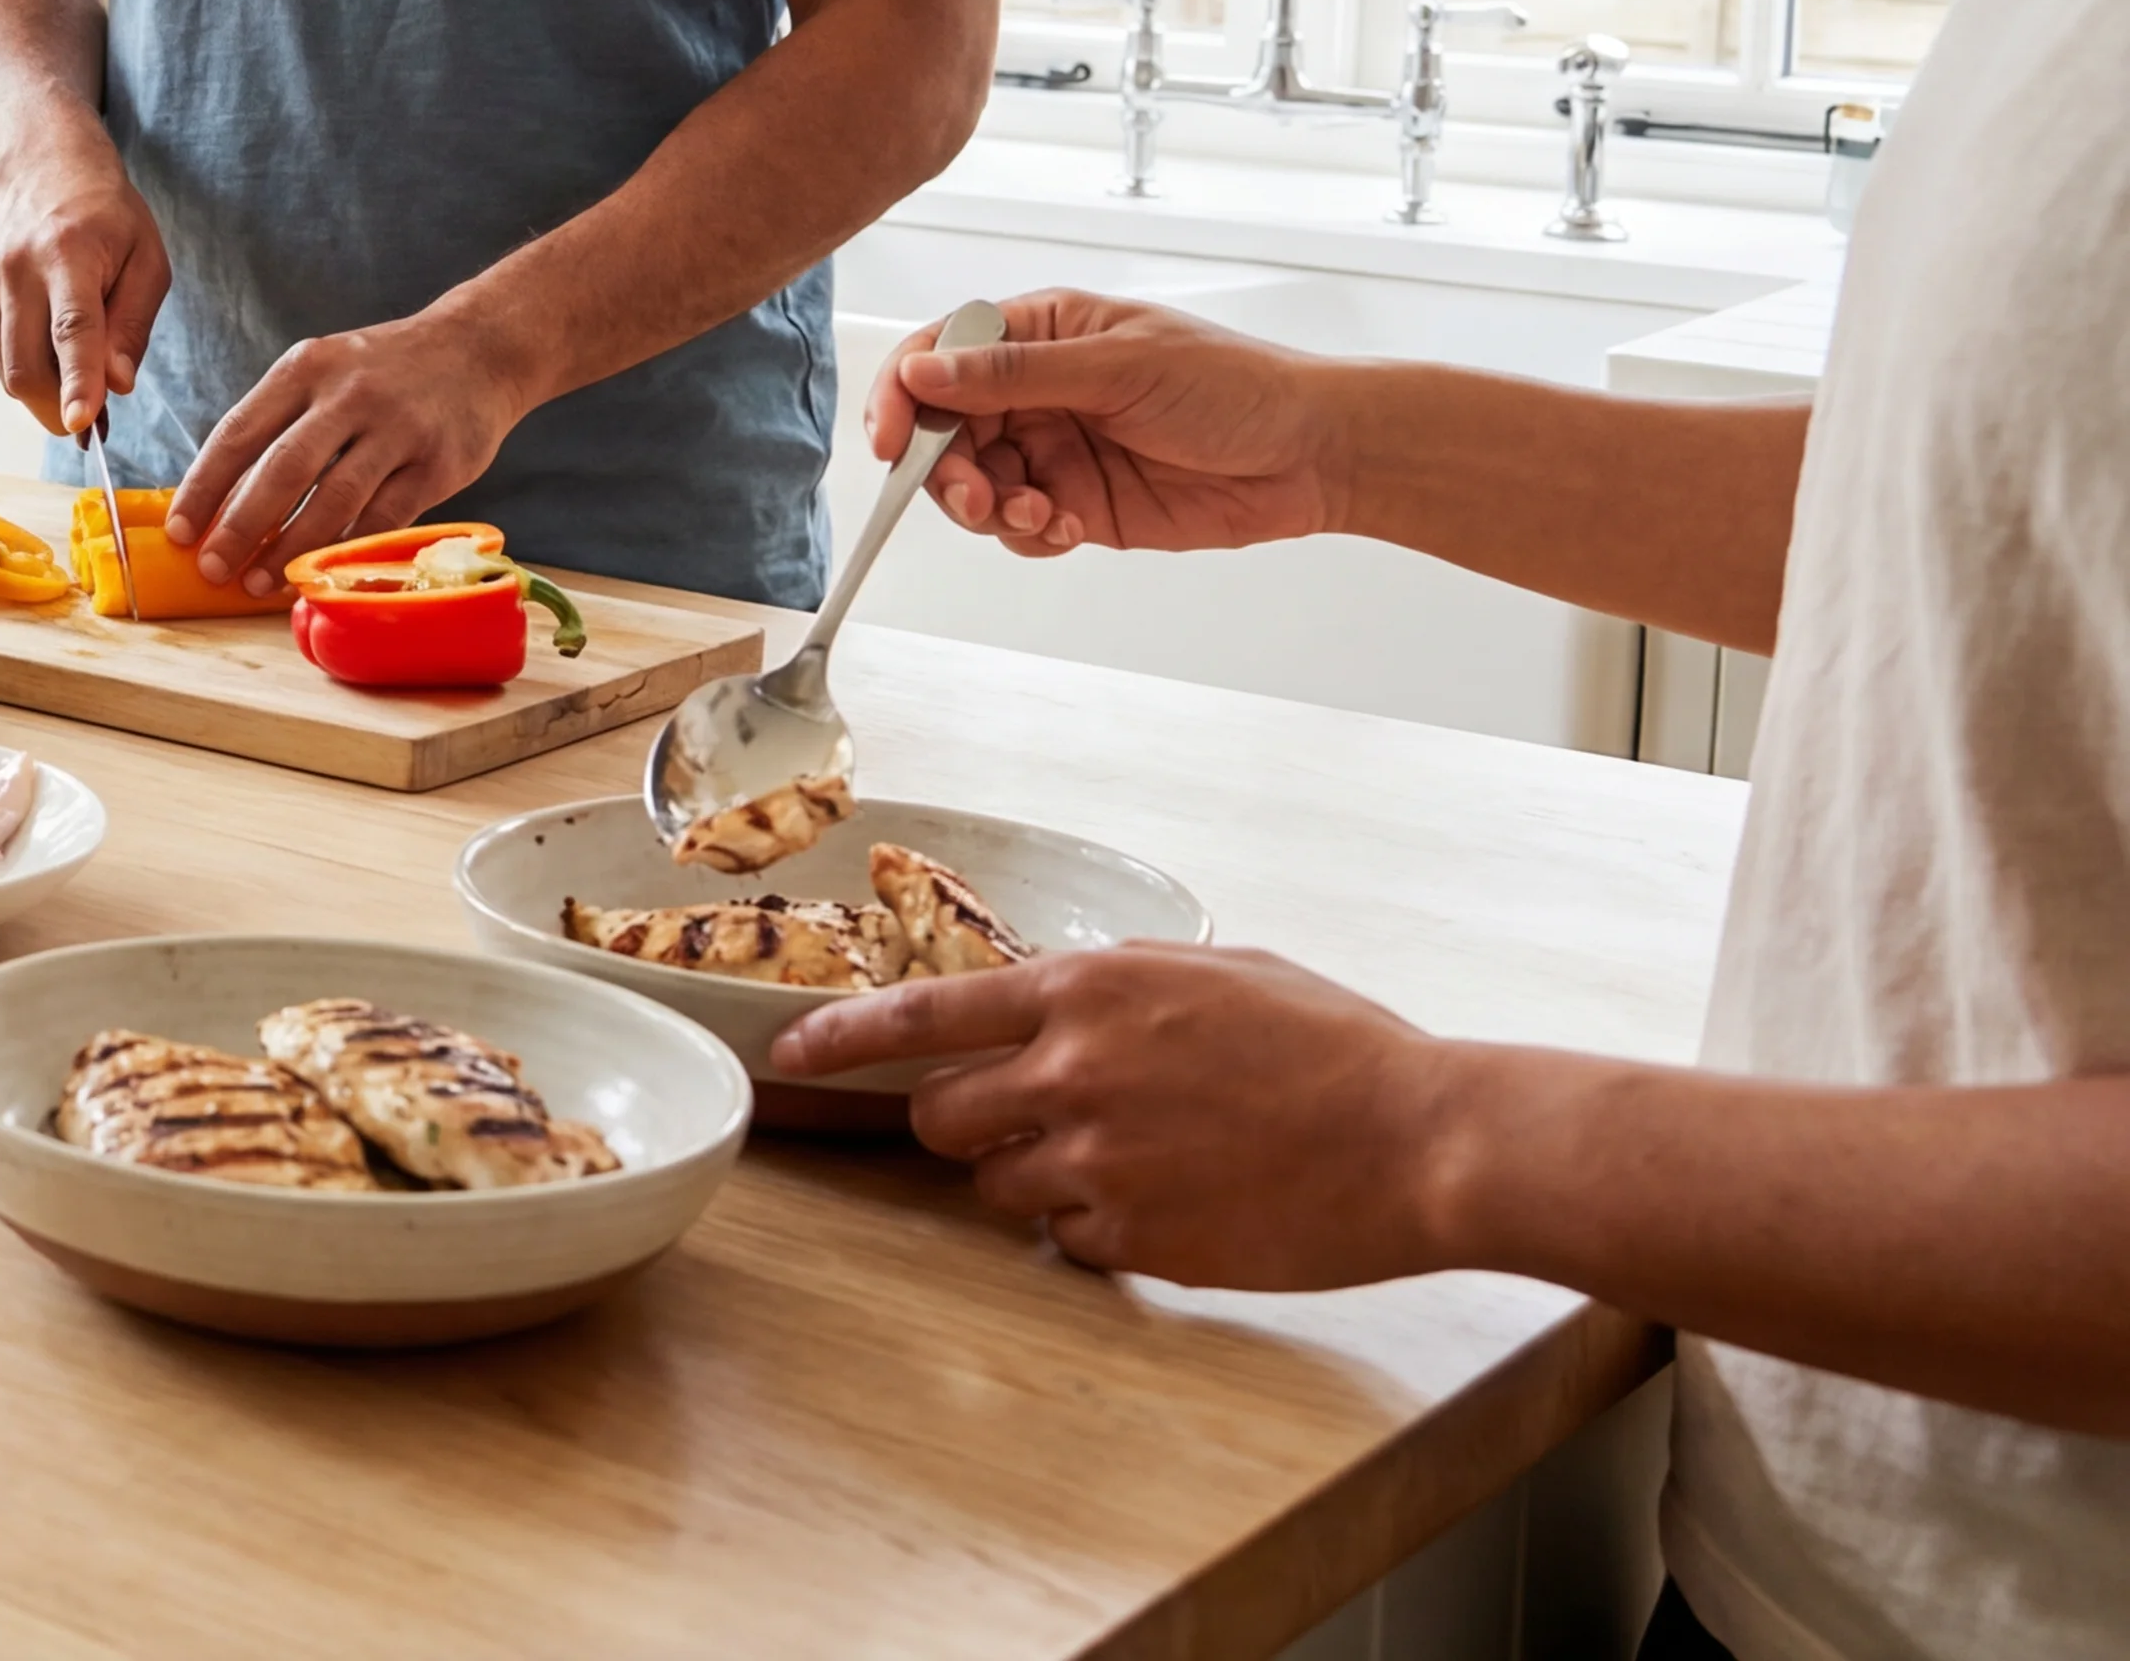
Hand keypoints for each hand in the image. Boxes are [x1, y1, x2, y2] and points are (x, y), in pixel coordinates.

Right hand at [0, 155, 170, 439]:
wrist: (44, 171)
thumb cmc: (106, 219)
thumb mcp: (146, 262)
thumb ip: (134, 325)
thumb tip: (118, 384)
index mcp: (69, 253)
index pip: (73, 328)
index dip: (77, 380)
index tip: (80, 422)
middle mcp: (17, 267)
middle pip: (27, 365)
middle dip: (57, 407)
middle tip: (91, 417)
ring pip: (8, 371)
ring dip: (44, 388)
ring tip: (74, 368)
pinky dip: (25, 363)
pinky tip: (45, 331)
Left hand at [173, 313, 539, 593]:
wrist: (482, 348)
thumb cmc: (384, 371)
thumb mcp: (324, 370)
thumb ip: (279, 422)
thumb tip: (220, 498)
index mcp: (306, 368)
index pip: (239, 431)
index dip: (205, 486)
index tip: (180, 530)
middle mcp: (349, 394)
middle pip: (282, 469)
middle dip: (240, 526)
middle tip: (212, 569)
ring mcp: (398, 428)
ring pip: (334, 499)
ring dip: (291, 548)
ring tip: (259, 583)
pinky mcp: (438, 463)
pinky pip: (385, 517)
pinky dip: (348, 549)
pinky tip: (320, 572)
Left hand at [768, 945, 1465, 1290]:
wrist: (1426, 1141)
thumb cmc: (1339, 1049)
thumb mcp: (1218, 974)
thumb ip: (1121, 987)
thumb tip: (1065, 1000)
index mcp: (1089, 990)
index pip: (922, 1014)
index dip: (841, 1038)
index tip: (791, 1056)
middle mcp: (1074, 1072)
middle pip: (940, 1115)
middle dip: (966, 1123)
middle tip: (1032, 1122)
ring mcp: (1100, 1161)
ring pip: (996, 1186)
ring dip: (1036, 1180)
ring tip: (1132, 1162)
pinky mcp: (1138, 1237)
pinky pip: (1066, 1242)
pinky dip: (1098, 1230)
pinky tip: (1173, 1204)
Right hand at [883, 292, 1354, 557]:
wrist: (1312, 456)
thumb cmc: (1235, 387)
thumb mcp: (1120, 367)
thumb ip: (1014, 373)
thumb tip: (923, 370)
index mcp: (1040, 332)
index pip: (938, 355)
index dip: (902, 396)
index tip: (893, 442)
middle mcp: (1037, 390)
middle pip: (943, 430)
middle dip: (947, 470)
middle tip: (978, 497)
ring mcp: (1055, 448)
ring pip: (974, 484)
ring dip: (990, 508)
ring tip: (1042, 517)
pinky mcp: (1078, 502)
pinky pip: (1019, 527)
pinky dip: (1031, 535)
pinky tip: (1073, 528)